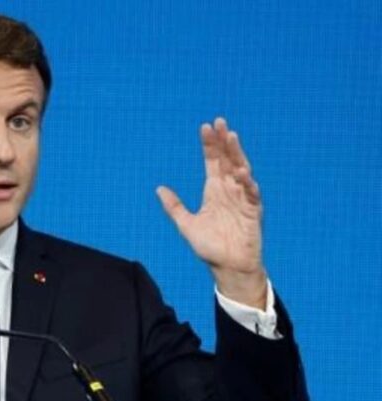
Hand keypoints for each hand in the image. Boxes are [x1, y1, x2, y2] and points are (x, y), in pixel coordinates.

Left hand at [156, 118, 266, 308]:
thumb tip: (159, 188)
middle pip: (228, 160)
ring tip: (231, 137)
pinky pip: (252, 195)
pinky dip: (248, 184)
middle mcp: (229, 191)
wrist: (227, 267)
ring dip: (237, 155)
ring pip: (242, 171)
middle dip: (224, 142)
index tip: (205, 127)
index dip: (209, 145)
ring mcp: (243, 199)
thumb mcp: (186, 225)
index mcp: (214, 191)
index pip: (213, 162)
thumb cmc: (210, 246)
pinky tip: (242, 174)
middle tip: (219, 122)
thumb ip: (174, 207)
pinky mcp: (253, 212)